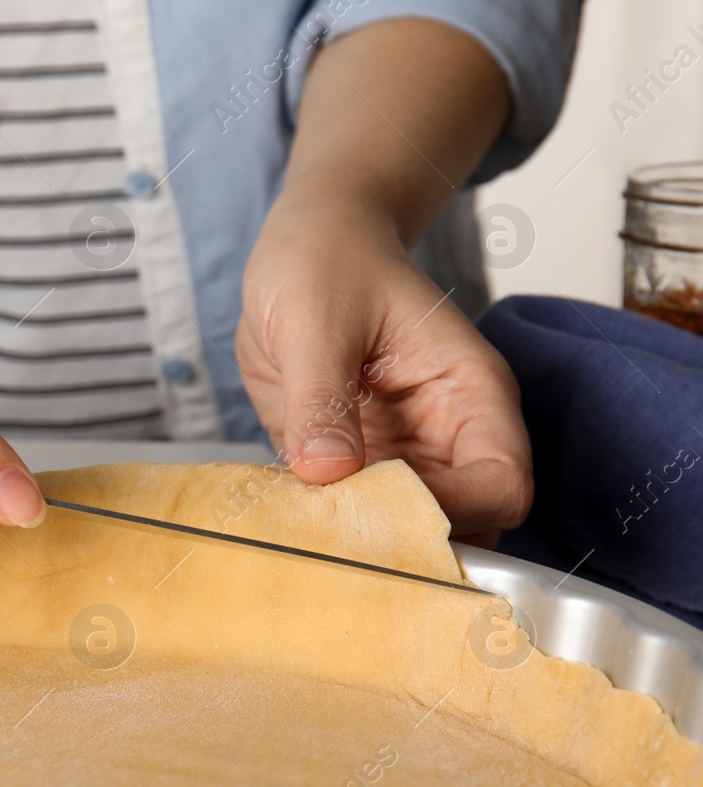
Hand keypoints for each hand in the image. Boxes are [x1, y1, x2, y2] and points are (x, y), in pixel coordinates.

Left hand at [235, 173, 531, 540]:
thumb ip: (321, 396)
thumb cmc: (329, 259)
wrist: (306, 243)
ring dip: (359, 541)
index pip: (501, 484)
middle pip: (463, 525)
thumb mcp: (316, 319)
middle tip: (335, 543)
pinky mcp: (351, 462)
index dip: (455, 513)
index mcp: (468, 392)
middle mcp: (444, 434)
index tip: (384, 514)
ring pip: (404, 529)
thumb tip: (328, 470)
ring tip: (304, 535)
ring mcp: (399, 454)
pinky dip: (322, 526)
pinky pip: (348, 514)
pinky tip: (284, 518)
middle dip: (406, 541)